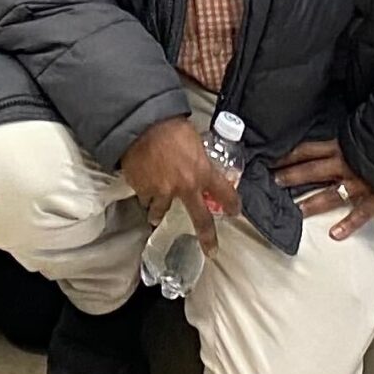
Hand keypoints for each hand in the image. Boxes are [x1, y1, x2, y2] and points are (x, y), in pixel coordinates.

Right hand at [117, 116, 241, 254]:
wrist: (140, 124)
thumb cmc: (169, 125)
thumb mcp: (193, 139)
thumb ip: (197, 157)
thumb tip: (197, 162)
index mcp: (202, 172)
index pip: (224, 193)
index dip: (232, 204)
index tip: (234, 212)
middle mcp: (184, 187)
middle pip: (200, 219)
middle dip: (207, 237)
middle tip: (211, 250)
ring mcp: (162, 191)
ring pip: (161, 210)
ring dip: (158, 212)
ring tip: (155, 215)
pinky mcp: (142, 189)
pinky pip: (143, 195)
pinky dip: (143, 193)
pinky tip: (141, 185)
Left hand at [273, 138, 373, 240]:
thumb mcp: (363, 127)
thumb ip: (346, 134)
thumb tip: (331, 135)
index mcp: (340, 146)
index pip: (306, 150)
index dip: (285, 155)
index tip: (267, 160)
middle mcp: (346, 164)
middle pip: (311, 170)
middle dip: (289, 177)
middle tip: (271, 184)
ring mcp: (360, 182)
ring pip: (330, 194)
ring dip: (310, 203)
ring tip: (294, 211)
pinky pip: (361, 213)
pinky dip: (349, 225)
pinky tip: (335, 235)